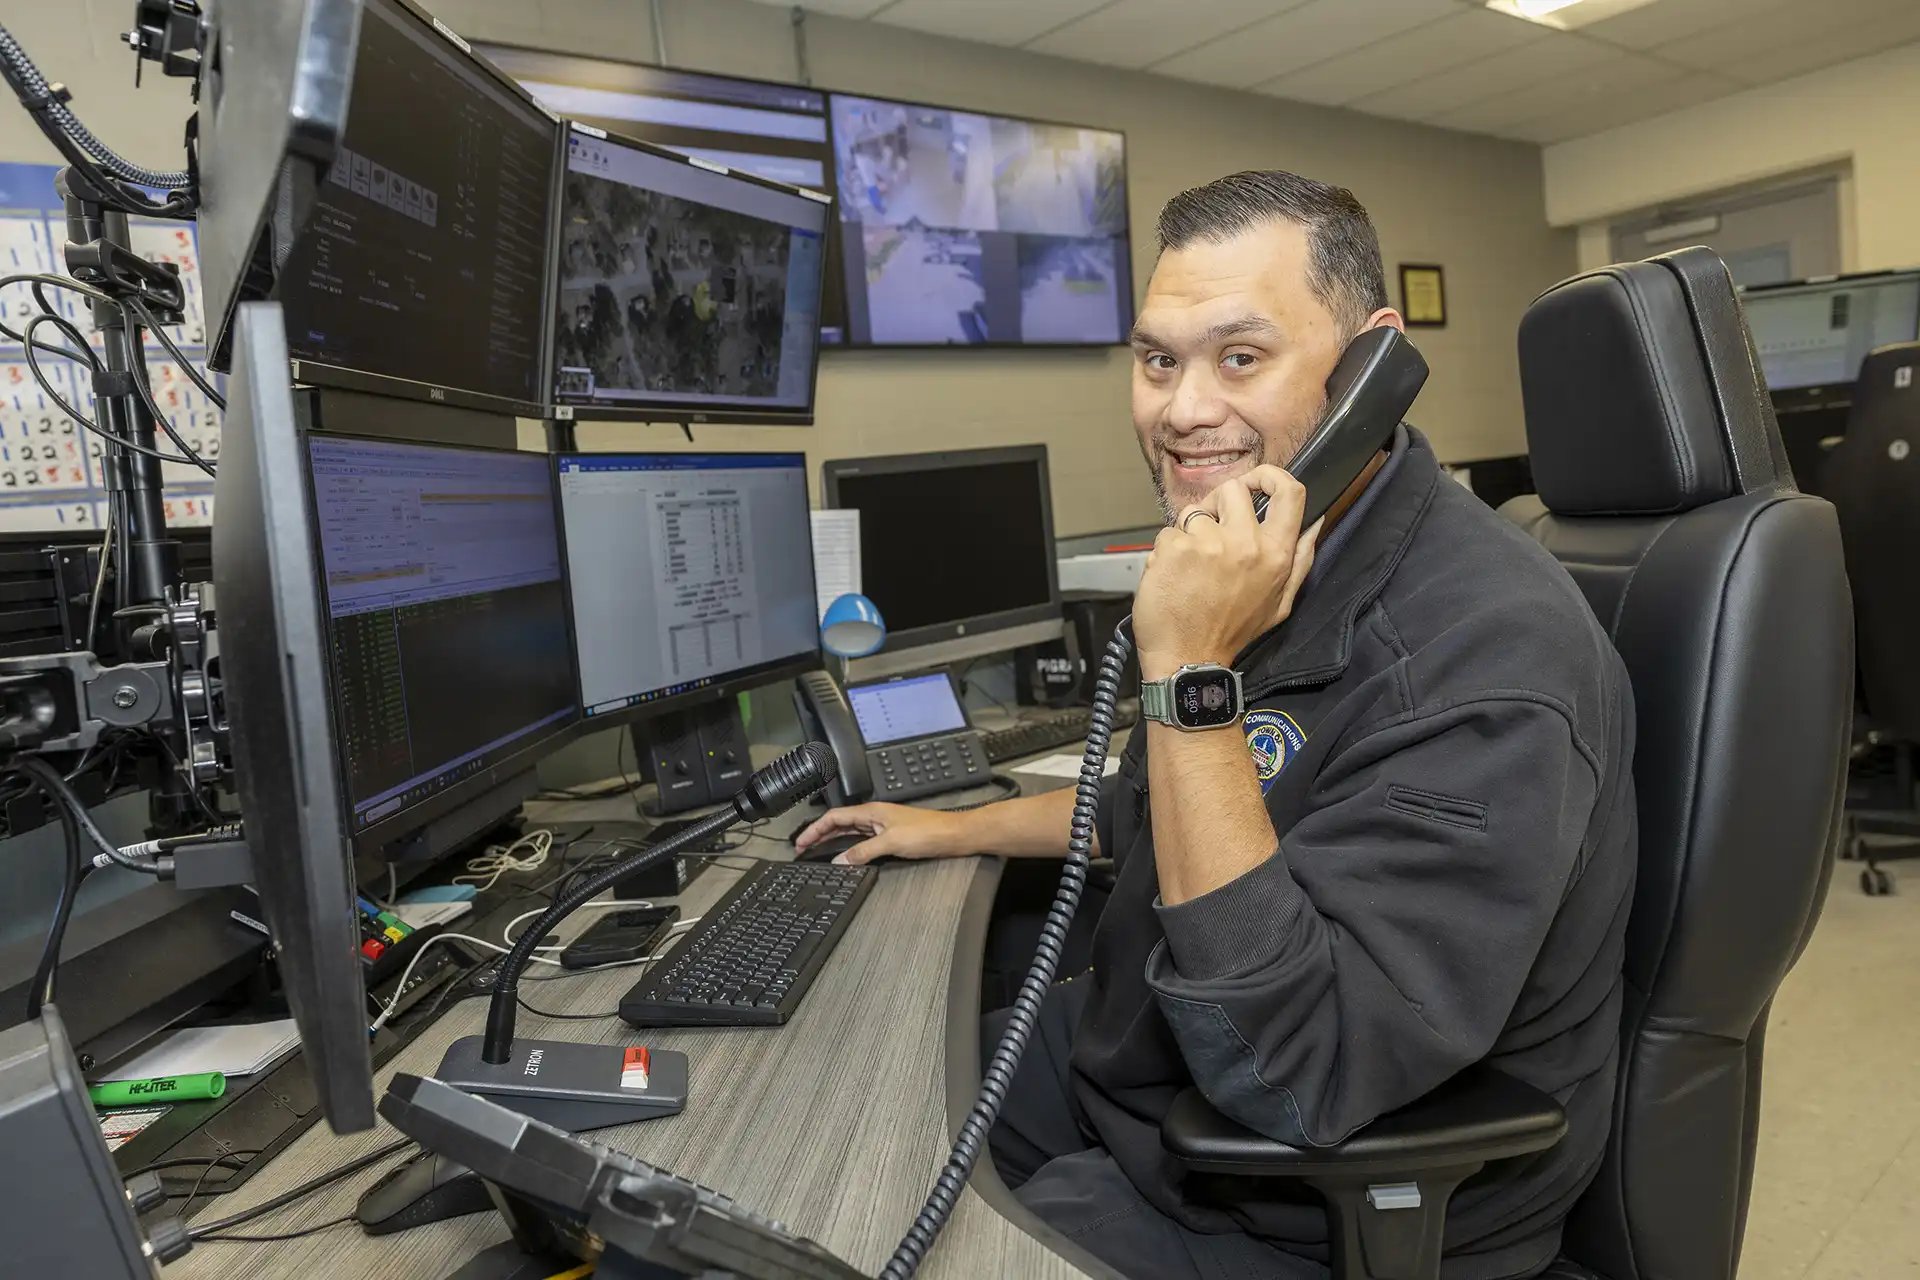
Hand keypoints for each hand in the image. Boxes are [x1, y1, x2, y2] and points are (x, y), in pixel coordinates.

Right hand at [792, 803, 968, 865]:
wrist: (954, 836)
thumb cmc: (929, 832)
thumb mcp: (891, 843)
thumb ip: (863, 852)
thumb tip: (840, 861)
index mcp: (871, 812)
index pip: (834, 817)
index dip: (815, 828)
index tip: (801, 841)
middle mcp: (875, 816)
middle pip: (840, 824)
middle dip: (820, 835)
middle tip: (804, 849)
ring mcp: (883, 826)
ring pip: (850, 832)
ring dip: (833, 841)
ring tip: (818, 852)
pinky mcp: (892, 837)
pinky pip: (863, 840)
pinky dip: (850, 848)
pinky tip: (848, 857)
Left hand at [1132, 465, 1321, 680]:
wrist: (1187, 659)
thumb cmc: (1232, 632)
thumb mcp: (1280, 602)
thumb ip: (1300, 559)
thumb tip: (1316, 521)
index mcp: (1276, 554)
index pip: (1290, 491)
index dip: (1271, 476)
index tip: (1257, 482)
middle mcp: (1246, 544)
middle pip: (1234, 489)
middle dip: (1219, 504)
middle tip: (1211, 531)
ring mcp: (1208, 544)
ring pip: (1195, 511)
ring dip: (1189, 531)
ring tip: (1191, 564)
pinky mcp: (1176, 548)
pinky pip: (1169, 532)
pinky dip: (1167, 551)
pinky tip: (1173, 577)